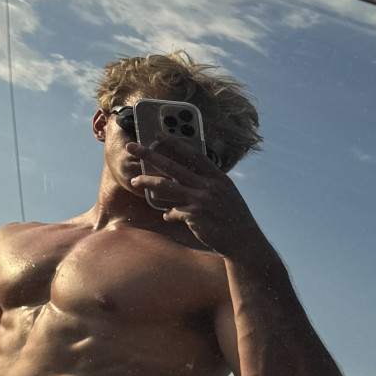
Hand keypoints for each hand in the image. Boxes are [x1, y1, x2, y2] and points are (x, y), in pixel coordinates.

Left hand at [126, 139, 266, 259]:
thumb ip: (208, 183)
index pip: (192, 154)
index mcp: (217, 176)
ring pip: (166, 186)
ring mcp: (201, 200)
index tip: (157, 134)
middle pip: (172, 166)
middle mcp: (208, 185)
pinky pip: (173, 212)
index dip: (174, 143)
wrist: (243, 241)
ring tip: (134, 180)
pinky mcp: (194, 216)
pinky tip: (167, 216)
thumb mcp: (226, 193)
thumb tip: (187, 179)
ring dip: (148, 182)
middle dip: (149, 155)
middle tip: (131, 147)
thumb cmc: (234, 217)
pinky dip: (169, 214)